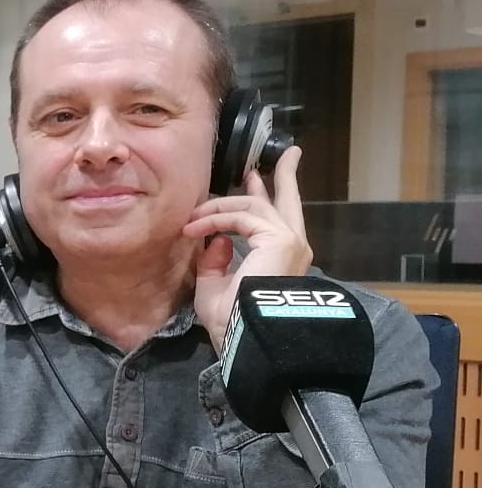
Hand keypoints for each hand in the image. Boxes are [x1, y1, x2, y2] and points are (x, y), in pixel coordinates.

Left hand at [186, 144, 310, 352]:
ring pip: (254, 205)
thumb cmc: (230, 319)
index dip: (263, 197)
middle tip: (289, 153)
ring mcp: (290, 241)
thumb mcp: (215, 286)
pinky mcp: (280, 239)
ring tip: (195, 215)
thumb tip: (218, 239)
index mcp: (280, 258)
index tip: (251, 181)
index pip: (274, 219)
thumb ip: (217, 261)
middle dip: (286, 174)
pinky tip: (194, 227)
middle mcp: (292, 246)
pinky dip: (214, 219)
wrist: (244, 334)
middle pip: (289, 200)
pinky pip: (240, 216)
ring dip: (219, 206)